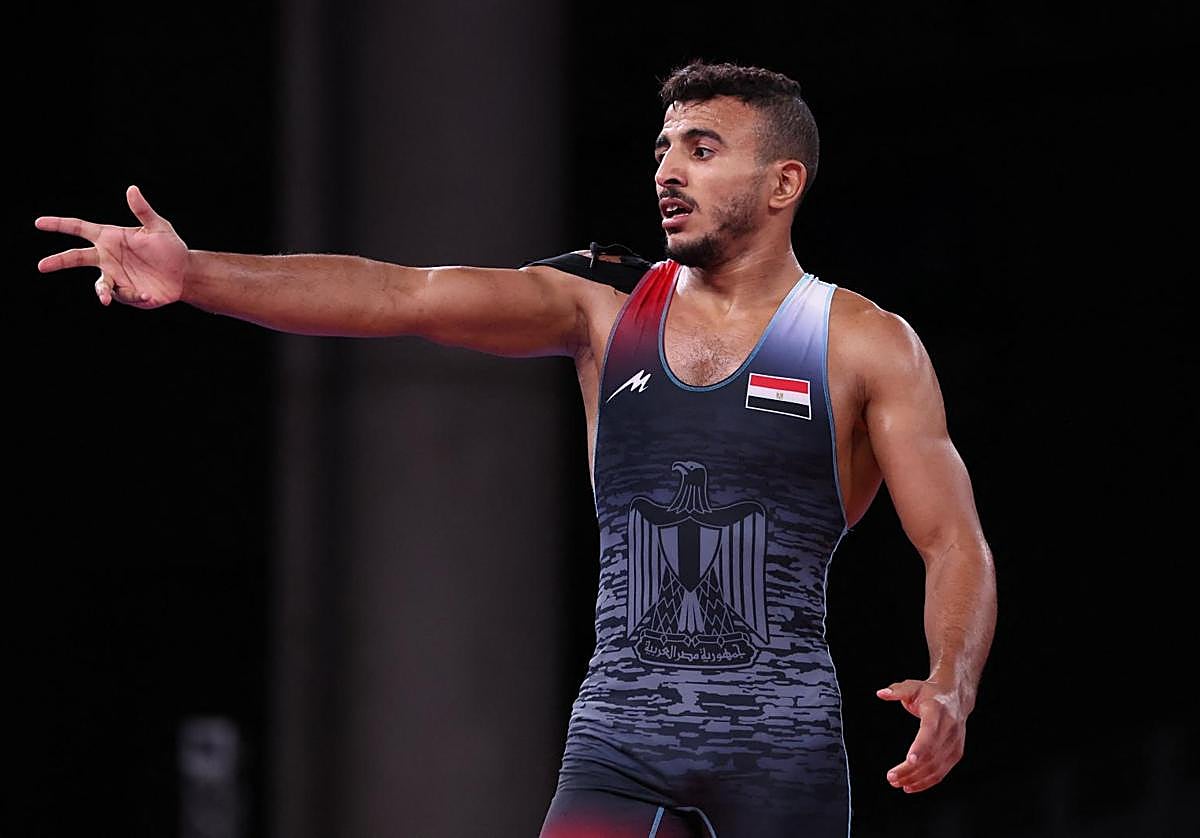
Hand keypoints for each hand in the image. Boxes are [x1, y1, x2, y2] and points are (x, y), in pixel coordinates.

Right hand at [36, 184, 186, 307]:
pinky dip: (134, 296)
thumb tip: (132, 189)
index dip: (59, 225)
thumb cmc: (170, 247)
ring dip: (102, 291)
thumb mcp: (159, 228)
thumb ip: (143, 211)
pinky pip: (125, 295)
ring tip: (104, 298)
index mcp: (110, 238)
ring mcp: (116, 276)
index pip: (79, 228)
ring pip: (100, 285)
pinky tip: (147, 295)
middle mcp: (107, 257)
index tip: (39, 223)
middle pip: (76, 258)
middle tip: (41, 266)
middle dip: (59, 261)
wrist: (184, 274)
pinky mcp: (127, 293)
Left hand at [876, 678, 966, 792]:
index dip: (921, 746)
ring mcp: (954, 742)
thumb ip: (897, 690)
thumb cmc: (930, 693)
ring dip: (916, 778)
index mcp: (938, 711)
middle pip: (931, 754)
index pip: (930, 731)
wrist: (955, 697)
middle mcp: (949, 728)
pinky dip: (927, 782)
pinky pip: (942, 772)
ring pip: (936, 767)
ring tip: (897, 782)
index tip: (909, 759)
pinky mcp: (956, 753)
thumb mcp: (912, 686)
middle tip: (891, 777)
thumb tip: (881, 693)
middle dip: (911, 769)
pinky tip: (910, 786)